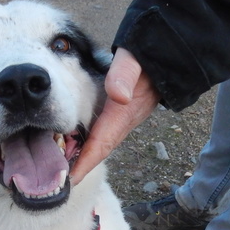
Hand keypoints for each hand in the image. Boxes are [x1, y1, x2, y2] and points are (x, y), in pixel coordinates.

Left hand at [71, 48, 159, 183]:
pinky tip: (76, 143)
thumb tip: (119, 96)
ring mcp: (127, 117)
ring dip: (86, 156)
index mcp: (124, 111)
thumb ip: (124, 74)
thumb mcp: (133, 58)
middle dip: (82, 166)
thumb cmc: (146, 51)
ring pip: (104, 142)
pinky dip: (91, 142)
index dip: (86, 162)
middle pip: (101, 148)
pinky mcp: (125, 111)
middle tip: (59, 180)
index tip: (70, 179)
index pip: (102, 143)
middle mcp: (126, 119)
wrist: (170, 48)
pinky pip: (106, 132)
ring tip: (63, 168)